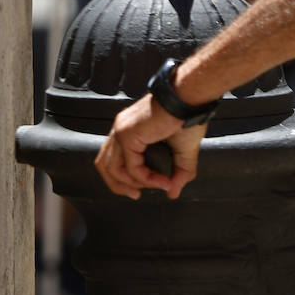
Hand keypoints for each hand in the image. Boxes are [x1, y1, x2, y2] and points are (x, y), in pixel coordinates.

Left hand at [94, 95, 208, 200]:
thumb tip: (172, 193)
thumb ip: (178, 173)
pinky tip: (162, 181)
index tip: (148, 186)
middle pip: (104, 165)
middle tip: (136, 195)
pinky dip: (146, 179)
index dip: (125, 178)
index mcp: (128, 130)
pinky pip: (131, 167)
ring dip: (133, 184)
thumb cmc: (188, 118)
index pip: (112, 158)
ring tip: (156, 187)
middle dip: (119, 185)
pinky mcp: (128, 135)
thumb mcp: (184, 152)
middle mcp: (120, 129)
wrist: (189, 99)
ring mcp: (121, 131)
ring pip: (112, 169)